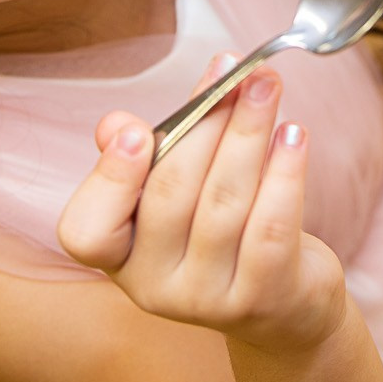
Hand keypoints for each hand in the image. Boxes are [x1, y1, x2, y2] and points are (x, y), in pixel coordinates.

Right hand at [57, 57, 346, 352]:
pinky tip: (294, 134)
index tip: (138, 129)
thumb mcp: (173, 197)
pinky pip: (271, 226)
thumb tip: (115, 124)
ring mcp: (209, 299)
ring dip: (248, 133)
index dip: (109, 180)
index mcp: (120, 258)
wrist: (281, 309)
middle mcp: (154, 287)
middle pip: (171, 193)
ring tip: (267, 87)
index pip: (87, 232)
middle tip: (232, 72)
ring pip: (225, 202)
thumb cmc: (218, 234)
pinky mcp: (264, 297)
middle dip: (204, 122)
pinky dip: (284, 173)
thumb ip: (141, 156)